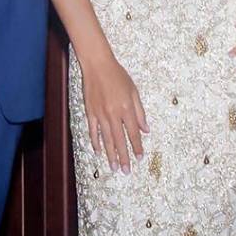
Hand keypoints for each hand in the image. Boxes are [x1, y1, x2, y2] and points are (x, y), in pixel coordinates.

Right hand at [80, 53, 146, 173]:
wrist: (97, 65)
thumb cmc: (117, 75)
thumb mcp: (134, 91)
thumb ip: (140, 112)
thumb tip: (146, 129)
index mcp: (126, 108)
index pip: (133, 133)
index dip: (137, 146)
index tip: (139, 158)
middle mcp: (113, 114)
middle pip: (120, 140)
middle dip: (124, 157)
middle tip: (126, 171)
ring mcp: (100, 114)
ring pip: (106, 139)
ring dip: (111, 154)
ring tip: (113, 167)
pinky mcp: (90, 112)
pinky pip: (93, 131)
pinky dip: (96, 142)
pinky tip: (98, 151)